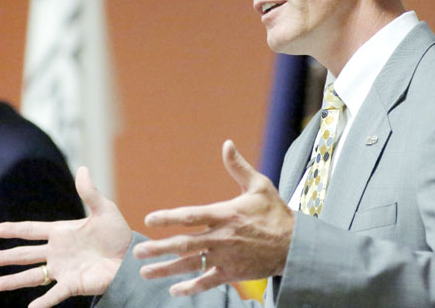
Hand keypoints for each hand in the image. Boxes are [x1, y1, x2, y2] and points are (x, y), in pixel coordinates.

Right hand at [0, 166, 132, 307]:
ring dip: (15, 280)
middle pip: (25, 254)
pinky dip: (44, 302)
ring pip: (33, 276)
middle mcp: (57, 252)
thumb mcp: (104, 210)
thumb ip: (90, 192)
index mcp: (61, 232)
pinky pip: (55, 294)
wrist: (131, 257)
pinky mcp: (73, 284)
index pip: (32, 230)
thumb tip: (83, 168)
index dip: (14, 229)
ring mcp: (63, 269)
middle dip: (5, 257)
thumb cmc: (118, 234)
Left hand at [133, 139, 293, 296]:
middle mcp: (222, 238)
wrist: (296, 246)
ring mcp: (226, 258)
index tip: (150, 220)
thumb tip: (227, 143)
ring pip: (191, 265)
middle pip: (185, 244)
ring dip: (166, 270)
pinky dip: (190, 287)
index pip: (191, 216)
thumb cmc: (275, 213)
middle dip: (159, 248)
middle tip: (137, 252)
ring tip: (145, 273)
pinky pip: (207, 282)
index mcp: (225, 214)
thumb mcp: (259, 186)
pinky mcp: (233, 274)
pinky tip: (173, 290)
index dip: (169, 218)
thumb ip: (238, 167)